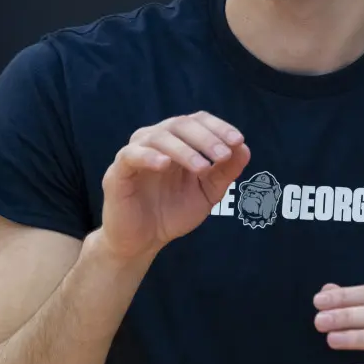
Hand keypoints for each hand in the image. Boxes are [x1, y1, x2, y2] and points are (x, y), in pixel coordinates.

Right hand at [98, 112, 249, 260]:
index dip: (218, 127)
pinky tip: (165, 165)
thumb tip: (244, 148)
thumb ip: (225, 172)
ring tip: (202, 167)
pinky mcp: (118, 171)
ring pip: (159, 137)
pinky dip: (149, 156)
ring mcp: (136, 153)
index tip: (238, 140)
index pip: (198, 121)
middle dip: (206, 138)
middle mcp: (156, 140)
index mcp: (178, 141)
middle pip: (180, 124)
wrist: (143, 242)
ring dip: (184, 149)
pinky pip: (131, 155)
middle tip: (223, 154)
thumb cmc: (173, 212)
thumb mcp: (207, 193)